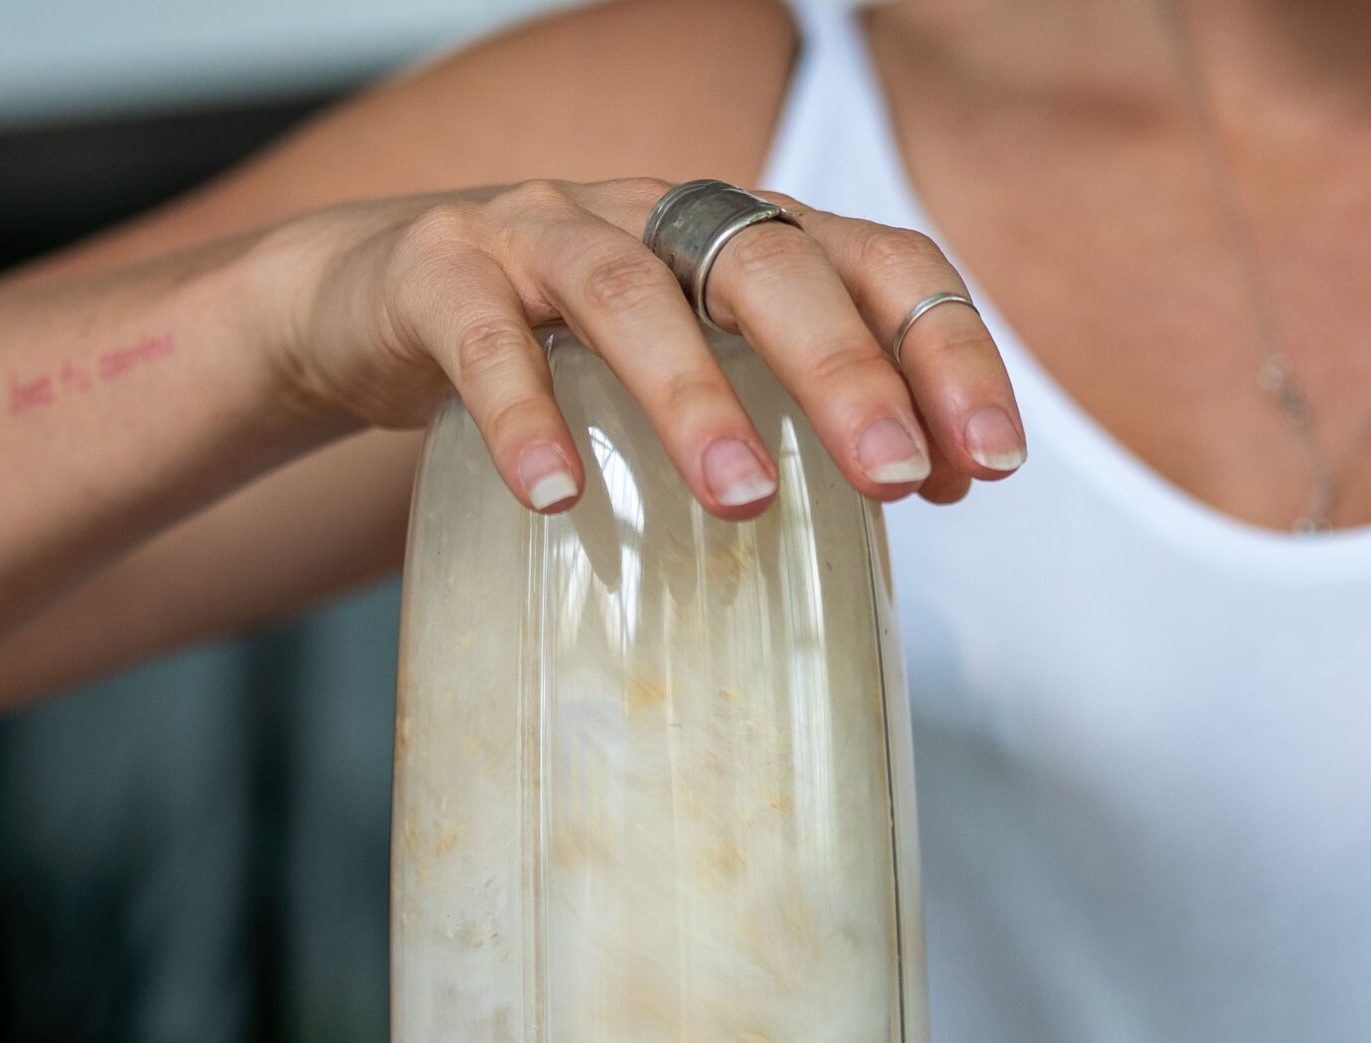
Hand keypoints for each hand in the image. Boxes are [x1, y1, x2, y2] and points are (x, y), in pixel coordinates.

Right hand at [254, 177, 1021, 514]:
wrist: (380, 304)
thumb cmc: (575, 352)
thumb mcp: (708, 368)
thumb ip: (809, 411)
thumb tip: (933, 482)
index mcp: (747, 238)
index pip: (879, 262)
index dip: (946, 351)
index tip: (990, 462)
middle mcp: (659, 215)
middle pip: (770, 263)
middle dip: (845, 371)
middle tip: (892, 477)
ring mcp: (544, 233)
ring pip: (629, 292)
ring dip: (694, 397)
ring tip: (740, 499)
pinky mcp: (437, 272)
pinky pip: (482, 338)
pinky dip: (521, 415)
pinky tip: (556, 497)